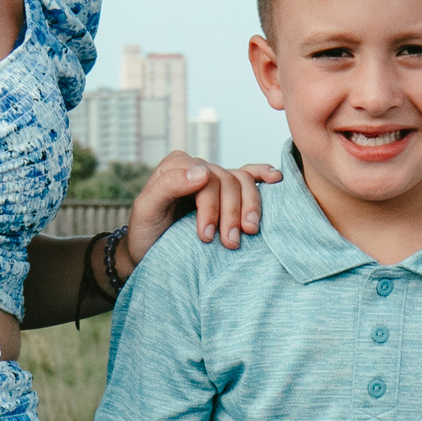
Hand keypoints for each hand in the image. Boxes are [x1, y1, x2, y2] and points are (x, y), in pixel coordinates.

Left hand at [124, 154, 283, 264]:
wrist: (150, 253)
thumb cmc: (146, 234)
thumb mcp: (146, 210)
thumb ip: (168, 186)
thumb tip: (203, 171)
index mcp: (176, 167)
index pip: (205, 179)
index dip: (210, 207)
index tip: (205, 236)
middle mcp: (198, 168)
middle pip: (227, 181)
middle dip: (231, 213)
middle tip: (231, 243)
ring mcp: (215, 178)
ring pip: (242, 182)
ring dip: (251, 206)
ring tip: (250, 231)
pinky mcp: (228, 192)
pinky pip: (249, 176)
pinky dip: (262, 175)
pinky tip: (275, 179)